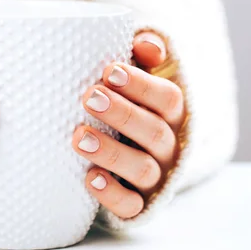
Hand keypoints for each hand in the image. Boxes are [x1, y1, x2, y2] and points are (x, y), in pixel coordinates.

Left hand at [73, 32, 184, 218]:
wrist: (124, 159)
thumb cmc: (126, 106)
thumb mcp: (136, 79)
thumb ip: (144, 57)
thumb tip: (146, 44)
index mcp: (171, 114)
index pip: (168, 98)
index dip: (141, 85)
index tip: (108, 71)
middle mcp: (169, 146)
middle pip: (156, 131)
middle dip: (122, 113)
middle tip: (89, 97)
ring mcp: (156, 177)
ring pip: (143, 169)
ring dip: (112, 152)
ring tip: (78, 137)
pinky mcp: (138, 204)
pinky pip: (131, 205)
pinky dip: (112, 193)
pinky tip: (89, 178)